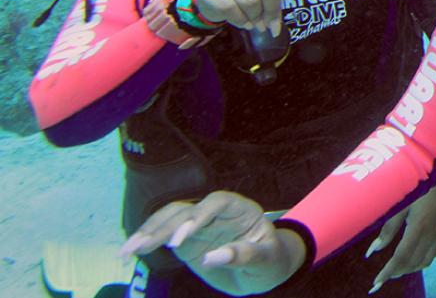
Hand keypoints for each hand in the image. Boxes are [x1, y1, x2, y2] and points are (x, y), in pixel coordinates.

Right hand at [120, 191, 305, 295]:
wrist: (263, 271)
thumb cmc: (270, 261)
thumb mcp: (266, 260)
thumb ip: (243, 255)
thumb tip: (212, 257)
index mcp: (241, 209)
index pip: (217, 203)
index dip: (197, 217)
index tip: (179, 241)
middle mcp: (216, 212)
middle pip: (187, 210)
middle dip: (163, 227)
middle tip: (142, 247)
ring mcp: (199, 225)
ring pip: (169, 219)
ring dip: (147, 232)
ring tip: (127, 250)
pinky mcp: (186, 241)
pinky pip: (163, 236)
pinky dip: (146, 242)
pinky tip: (129, 252)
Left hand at [366, 171, 435, 293]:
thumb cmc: (420, 186)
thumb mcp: (401, 205)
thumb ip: (388, 229)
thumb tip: (373, 250)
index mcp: (418, 228)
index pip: (400, 258)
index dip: (387, 272)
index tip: (376, 283)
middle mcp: (431, 236)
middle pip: (412, 263)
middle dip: (396, 272)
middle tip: (384, 275)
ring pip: (425, 262)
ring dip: (410, 268)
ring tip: (398, 268)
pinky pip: (435, 254)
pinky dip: (424, 260)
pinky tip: (418, 257)